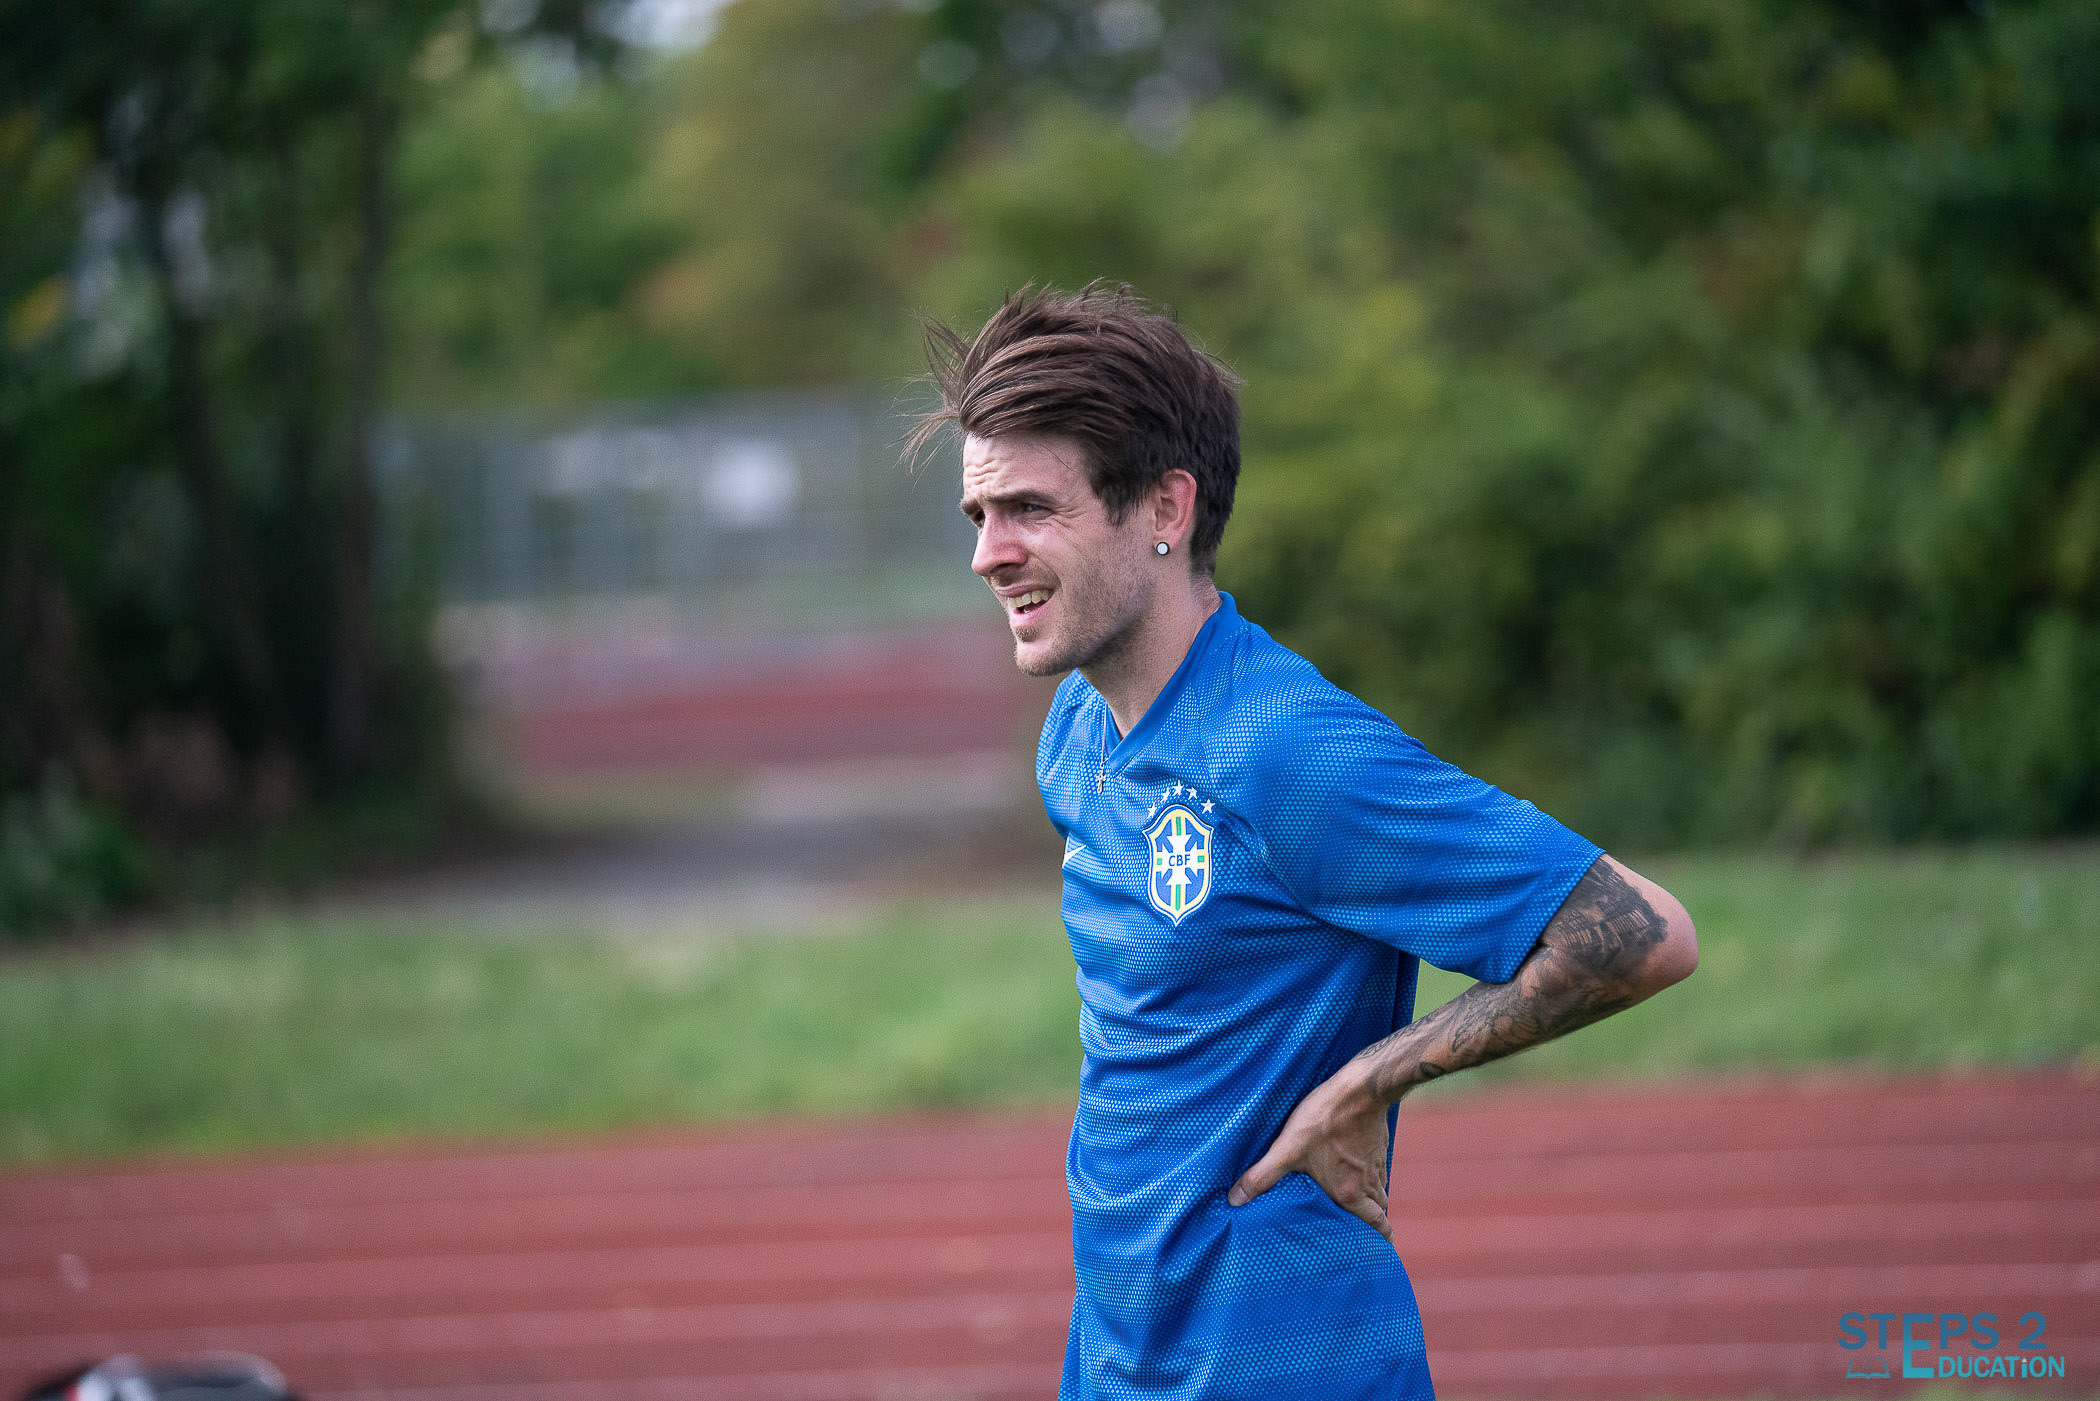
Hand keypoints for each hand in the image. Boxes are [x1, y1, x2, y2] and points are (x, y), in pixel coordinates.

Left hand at [1226, 1066, 1394, 1248]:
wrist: (1360, 1088)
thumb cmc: (1325, 1120)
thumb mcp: (1288, 1149)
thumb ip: (1263, 1176)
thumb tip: (1235, 1200)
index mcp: (1350, 1193)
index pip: (1377, 1224)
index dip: (1381, 1238)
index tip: (1380, 1247)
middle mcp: (1368, 1182)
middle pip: (1380, 1210)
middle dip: (1375, 1222)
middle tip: (1368, 1230)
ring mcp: (1375, 1162)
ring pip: (1381, 1189)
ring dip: (1374, 1199)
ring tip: (1361, 1203)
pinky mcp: (1377, 1143)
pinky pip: (1379, 1168)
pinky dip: (1373, 1175)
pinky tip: (1358, 1167)